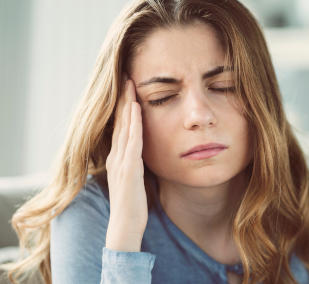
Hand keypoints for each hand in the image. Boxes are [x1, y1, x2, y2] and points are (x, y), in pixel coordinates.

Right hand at [105, 76, 146, 250]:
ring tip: (130, 84)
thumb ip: (136, 164)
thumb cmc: (132, 205)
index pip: (120, 128)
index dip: (124, 107)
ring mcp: (121, 162)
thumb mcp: (134, 179)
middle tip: (126, 77)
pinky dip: (134, 123)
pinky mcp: (128, 169)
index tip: (129, 89)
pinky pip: (132, 141)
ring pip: (124, 127)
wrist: (125, 226)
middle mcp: (116, 156)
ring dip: (127, 104)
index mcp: (118, 158)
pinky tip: (136, 109)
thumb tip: (143, 153)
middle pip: (120, 122)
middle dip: (124, 99)